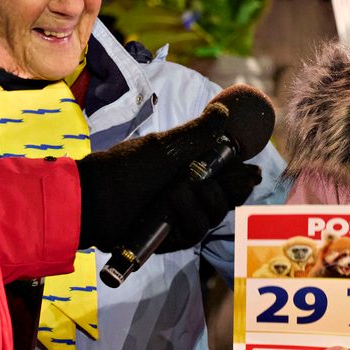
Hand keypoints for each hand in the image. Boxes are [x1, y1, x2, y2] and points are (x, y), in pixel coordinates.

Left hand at [73, 103, 245, 251]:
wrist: (97, 195)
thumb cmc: (127, 166)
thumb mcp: (166, 146)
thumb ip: (198, 133)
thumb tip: (222, 111)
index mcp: (195, 172)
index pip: (232, 176)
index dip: (245, 174)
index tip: (252, 169)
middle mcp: (194, 196)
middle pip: (231, 196)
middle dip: (234, 186)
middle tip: (230, 177)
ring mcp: (185, 217)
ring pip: (217, 213)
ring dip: (204, 198)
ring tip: (179, 188)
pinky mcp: (175, 238)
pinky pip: (197, 230)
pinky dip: (189, 214)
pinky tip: (174, 202)